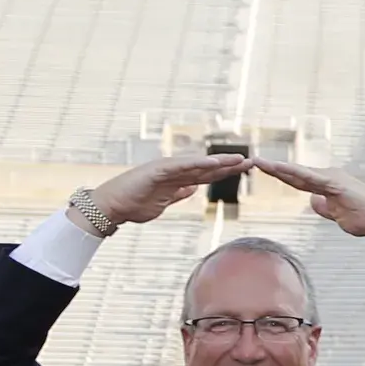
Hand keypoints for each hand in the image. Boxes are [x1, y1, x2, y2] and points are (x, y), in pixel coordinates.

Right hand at [89, 154, 235, 226]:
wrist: (113, 206)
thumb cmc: (135, 204)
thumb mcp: (164, 202)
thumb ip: (178, 193)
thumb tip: (193, 188)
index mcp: (178, 179)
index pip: (206, 175)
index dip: (226, 173)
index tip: (245, 170)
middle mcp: (174, 171)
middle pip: (207, 167)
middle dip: (229, 165)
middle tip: (251, 161)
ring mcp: (167, 169)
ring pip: (198, 164)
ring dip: (219, 162)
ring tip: (238, 160)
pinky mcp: (158, 170)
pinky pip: (182, 166)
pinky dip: (198, 164)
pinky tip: (214, 164)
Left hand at [250, 157, 364, 249]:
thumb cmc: (364, 219)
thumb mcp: (337, 215)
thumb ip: (324, 207)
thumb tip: (312, 201)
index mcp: (327, 184)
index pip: (298, 180)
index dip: (280, 176)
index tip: (261, 170)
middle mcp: (328, 177)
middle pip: (295, 174)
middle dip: (273, 168)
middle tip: (252, 161)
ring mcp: (332, 179)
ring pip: (300, 173)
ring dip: (279, 168)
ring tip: (259, 163)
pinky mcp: (336, 184)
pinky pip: (310, 178)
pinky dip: (294, 173)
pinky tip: (280, 169)